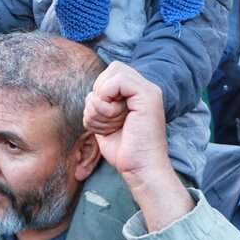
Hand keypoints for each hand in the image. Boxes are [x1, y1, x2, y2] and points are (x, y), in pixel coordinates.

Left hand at [86, 62, 191, 231]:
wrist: (141, 169)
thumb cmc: (125, 152)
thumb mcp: (107, 123)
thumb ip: (101, 105)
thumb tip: (90, 95)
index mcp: (137, 94)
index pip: (110, 74)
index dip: (98, 93)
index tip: (102, 119)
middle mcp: (145, 88)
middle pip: (110, 70)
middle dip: (98, 95)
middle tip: (105, 121)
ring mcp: (149, 91)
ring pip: (112, 73)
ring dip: (101, 101)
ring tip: (110, 123)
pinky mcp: (148, 96)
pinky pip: (118, 80)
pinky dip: (106, 99)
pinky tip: (114, 118)